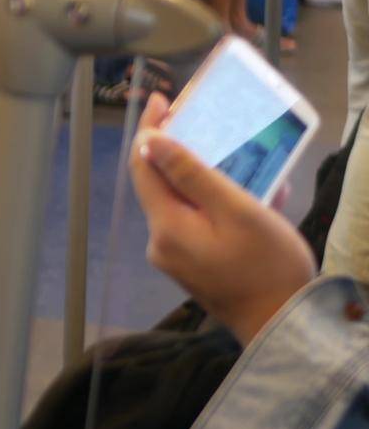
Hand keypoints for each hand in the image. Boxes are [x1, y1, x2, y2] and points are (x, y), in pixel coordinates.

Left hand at [130, 93, 315, 344]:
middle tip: (205, 121)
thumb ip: (192, 174)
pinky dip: (220, 204)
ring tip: (243, 159)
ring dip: (210, 178)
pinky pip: (201, 224)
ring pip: (185, 203)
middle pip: (162, 183)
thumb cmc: (267, 266)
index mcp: (166, 225)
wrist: (284, 328)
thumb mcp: (236, 210)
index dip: (150, 129)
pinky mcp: (195, 266)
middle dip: (184, 151)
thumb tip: (149, 142)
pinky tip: (254, 195)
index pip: (143, 165)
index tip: (162, 99)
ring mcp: (177, 257)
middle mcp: (161, 241)